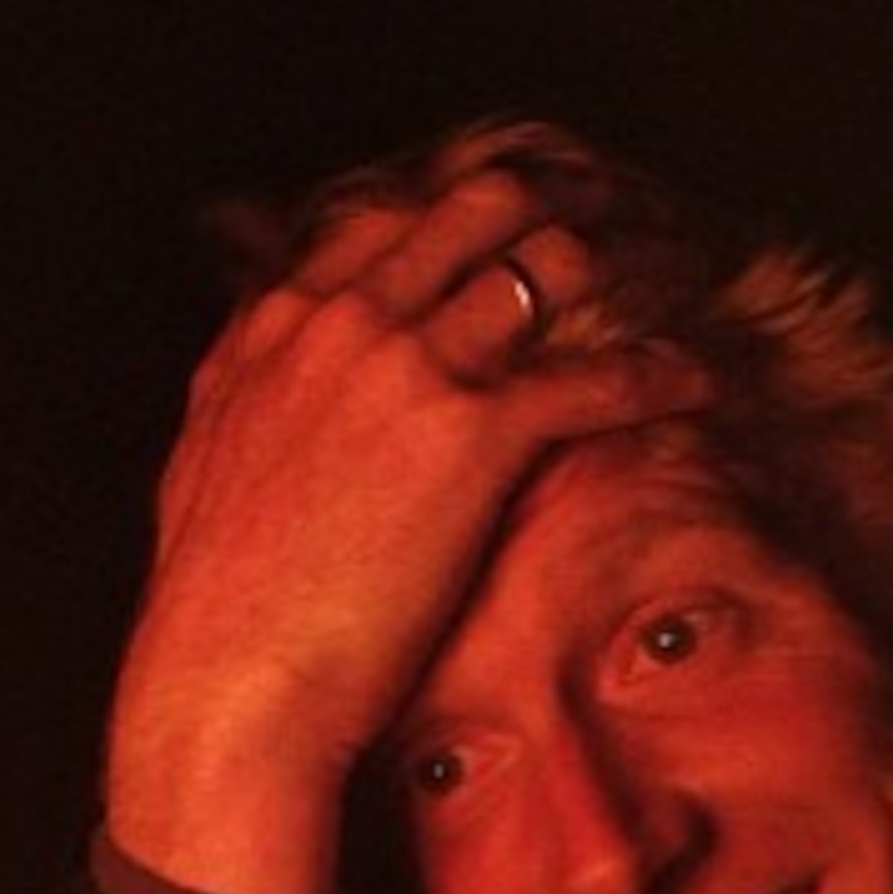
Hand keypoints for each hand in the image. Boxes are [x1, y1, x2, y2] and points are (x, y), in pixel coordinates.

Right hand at [106, 161, 711, 893]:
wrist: (229, 684)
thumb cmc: (211, 608)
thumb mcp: (200, 472)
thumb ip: (244, 400)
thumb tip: (260, 386)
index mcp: (272, 328)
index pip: (383, 222)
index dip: (454, 225)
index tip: (498, 246)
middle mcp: (340, 323)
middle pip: (476, 209)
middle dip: (548, 219)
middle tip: (599, 250)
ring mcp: (408, 367)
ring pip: (545, 264)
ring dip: (610, 282)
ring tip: (651, 306)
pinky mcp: (474, 432)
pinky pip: (596, 374)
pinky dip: (657, 374)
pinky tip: (692, 383)